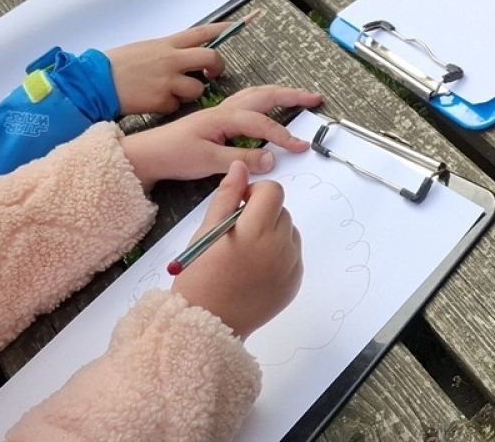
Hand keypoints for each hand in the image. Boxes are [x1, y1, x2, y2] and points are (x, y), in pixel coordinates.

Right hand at [108, 24, 229, 115]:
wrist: (94, 82)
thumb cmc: (116, 65)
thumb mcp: (145, 48)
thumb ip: (167, 51)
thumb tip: (185, 56)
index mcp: (167, 43)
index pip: (202, 32)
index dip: (224, 28)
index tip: (240, 24)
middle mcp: (172, 59)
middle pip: (211, 58)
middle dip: (218, 67)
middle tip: (213, 74)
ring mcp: (168, 80)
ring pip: (198, 88)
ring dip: (191, 93)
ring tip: (172, 92)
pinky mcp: (162, 100)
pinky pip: (177, 105)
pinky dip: (170, 106)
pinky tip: (155, 102)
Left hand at [119, 85, 321, 189]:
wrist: (146, 154)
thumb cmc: (174, 155)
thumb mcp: (208, 161)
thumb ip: (242, 159)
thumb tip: (272, 159)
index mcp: (225, 117)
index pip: (263, 123)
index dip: (284, 135)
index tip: (301, 147)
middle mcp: (226, 109)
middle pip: (265, 95)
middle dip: (292, 95)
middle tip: (314, 98)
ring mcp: (220, 112)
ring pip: (256, 95)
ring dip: (279, 93)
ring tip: (298, 96)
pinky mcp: (215, 118)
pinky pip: (247, 101)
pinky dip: (264, 99)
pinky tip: (267, 106)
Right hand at [172, 161, 301, 339]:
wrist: (205, 327)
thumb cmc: (199, 278)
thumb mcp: (206, 233)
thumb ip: (226, 197)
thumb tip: (239, 167)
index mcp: (256, 231)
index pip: (273, 191)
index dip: (255, 194)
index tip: (239, 208)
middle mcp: (280, 247)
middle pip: (281, 211)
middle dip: (262, 214)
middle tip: (237, 235)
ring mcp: (291, 266)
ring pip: (288, 232)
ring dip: (272, 234)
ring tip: (245, 255)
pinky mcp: (294, 282)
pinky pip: (292, 255)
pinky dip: (278, 256)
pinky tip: (255, 271)